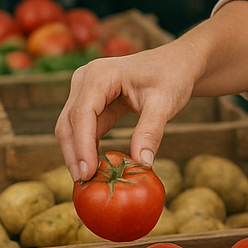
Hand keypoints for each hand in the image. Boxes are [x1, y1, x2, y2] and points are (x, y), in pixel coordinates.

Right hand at [55, 42, 201, 181]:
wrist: (178, 63)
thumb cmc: (173, 76)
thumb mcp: (165, 103)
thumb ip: (150, 132)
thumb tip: (142, 164)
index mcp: (100, 74)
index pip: (82, 114)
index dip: (82, 146)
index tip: (87, 173)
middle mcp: (86, 79)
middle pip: (69, 123)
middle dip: (74, 154)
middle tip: (84, 184)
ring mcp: (86, 90)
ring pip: (72, 128)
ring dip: (78, 154)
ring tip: (88, 181)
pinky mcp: (92, 102)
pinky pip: (85, 128)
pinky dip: (88, 148)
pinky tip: (96, 168)